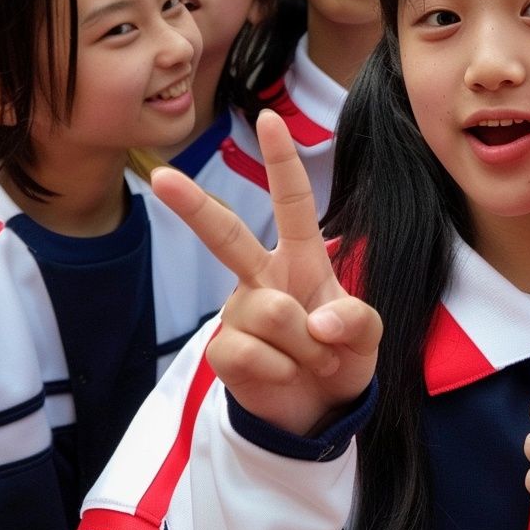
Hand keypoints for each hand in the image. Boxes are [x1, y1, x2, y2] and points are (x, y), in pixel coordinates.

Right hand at [151, 109, 381, 436]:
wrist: (320, 411)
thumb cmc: (341, 355)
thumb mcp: (367, 334)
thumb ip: (356, 320)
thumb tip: (318, 322)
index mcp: (300, 258)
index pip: (292, 202)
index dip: (282, 160)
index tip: (268, 118)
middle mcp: (261, 277)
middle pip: (226, 235)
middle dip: (192, 206)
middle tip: (161, 177)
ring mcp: (239, 312)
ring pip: (273, 313)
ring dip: (307, 346)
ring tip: (312, 360)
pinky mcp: (223, 351)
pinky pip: (252, 353)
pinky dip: (282, 370)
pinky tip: (284, 375)